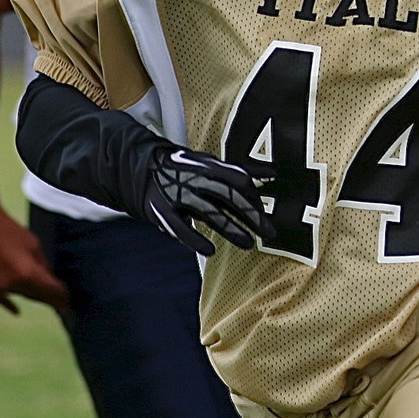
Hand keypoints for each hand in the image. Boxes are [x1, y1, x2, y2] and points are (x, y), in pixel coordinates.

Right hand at [0, 205, 70, 314]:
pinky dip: (8, 302)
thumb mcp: (34, 245)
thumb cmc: (8, 230)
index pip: (51, 292)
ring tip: (41, 294)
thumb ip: (43, 265)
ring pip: (18, 294)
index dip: (62, 297)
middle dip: (49, 299)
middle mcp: (10, 284)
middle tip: (61, 303)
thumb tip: (50, 280)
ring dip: (30, 293)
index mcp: (27, 274)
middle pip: (36, 296)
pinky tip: (17, 311)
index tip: (69, 303)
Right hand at [145, 146, 274, 255]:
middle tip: (269, 233)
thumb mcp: (212, 166)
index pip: (239, 179)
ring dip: (231, 230)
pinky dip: (196, 241)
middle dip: (251, 215)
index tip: (264, 213)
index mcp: (209, 165)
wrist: (145, 169)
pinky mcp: (163, 210)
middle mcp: (195, 178)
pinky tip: (211, 251)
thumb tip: (273, 174)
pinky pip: (181, 228)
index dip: (254, 197)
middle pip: (228, 196)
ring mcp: (178, 194)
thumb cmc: (187, 170)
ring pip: (208, 213)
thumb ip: (241, 173)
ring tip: (248, 244)